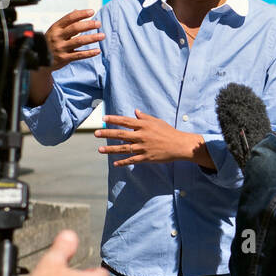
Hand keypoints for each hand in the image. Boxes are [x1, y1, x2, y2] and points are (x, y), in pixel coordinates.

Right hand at [45, 9, 105, 69]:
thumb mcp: (54, 30)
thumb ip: (66, 22)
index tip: (92, 11)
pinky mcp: (64, 58)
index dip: (81, 14)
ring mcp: (60, 48)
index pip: (69, 18)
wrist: (40, 60)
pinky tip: (98, 50)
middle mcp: (57, 37)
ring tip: (102, 35)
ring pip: (79, 41)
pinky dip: (89, 53)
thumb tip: (76, 10)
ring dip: (92, 38)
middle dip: (88, 25)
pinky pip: (79, 55)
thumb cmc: (49, 43)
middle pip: (75, 28)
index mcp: (55, 28)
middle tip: (98, 23)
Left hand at [95, 110, 214, 168]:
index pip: (125, 121)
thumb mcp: (157, 122)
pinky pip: (132, 160)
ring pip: (123, 148)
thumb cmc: (168, 132)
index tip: (103, 118)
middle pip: (121, 134)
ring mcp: (143, 147)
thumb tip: (135, 111)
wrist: (179, 145)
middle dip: (107, 133)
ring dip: (110, 149)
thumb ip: (144, 117)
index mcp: (144, 125)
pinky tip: (115, 163)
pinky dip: (123, 162)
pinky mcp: (146, 157)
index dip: (114, 119)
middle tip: (95, 133)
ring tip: (100, 149)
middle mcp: (141, 136)